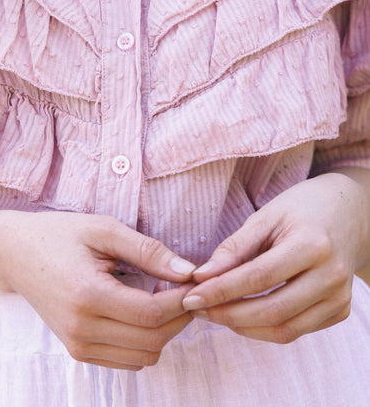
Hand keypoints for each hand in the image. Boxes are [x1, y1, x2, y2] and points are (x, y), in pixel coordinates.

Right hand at [0, 211, 196, 369]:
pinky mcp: (78, 351)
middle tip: (183, 287)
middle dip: (179, 316)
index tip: (193, 280)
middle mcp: (81, 329)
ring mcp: (78, 345)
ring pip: (143, 356)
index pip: (151, 314)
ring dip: (164, 331)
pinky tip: (143, 310)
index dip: (181, 300)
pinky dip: (145, 341)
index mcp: (88, 295)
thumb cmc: (59, 234)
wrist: (14, 253)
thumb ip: (148, 250)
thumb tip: (187, 271)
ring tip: (162, 296)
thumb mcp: (103, 230)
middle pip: (152, 340)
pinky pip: (127, 360)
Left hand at [181, 172, 368, 343]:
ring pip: (285, 330)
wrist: (347, 212)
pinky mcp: (341, 311)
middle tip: (197, 309)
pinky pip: (298, 330)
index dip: (221, 291)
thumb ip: (234, 247)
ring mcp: (340, 297)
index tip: (191, 296)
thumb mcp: (265, 216)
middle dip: (228, 314)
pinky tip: (244, 314)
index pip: (258, 278)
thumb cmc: (300, 209)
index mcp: (312, 244)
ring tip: (216, 313)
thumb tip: (202, 277)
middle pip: (272, 310)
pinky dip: (266, 328)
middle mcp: (331, 276)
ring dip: (244, 327)